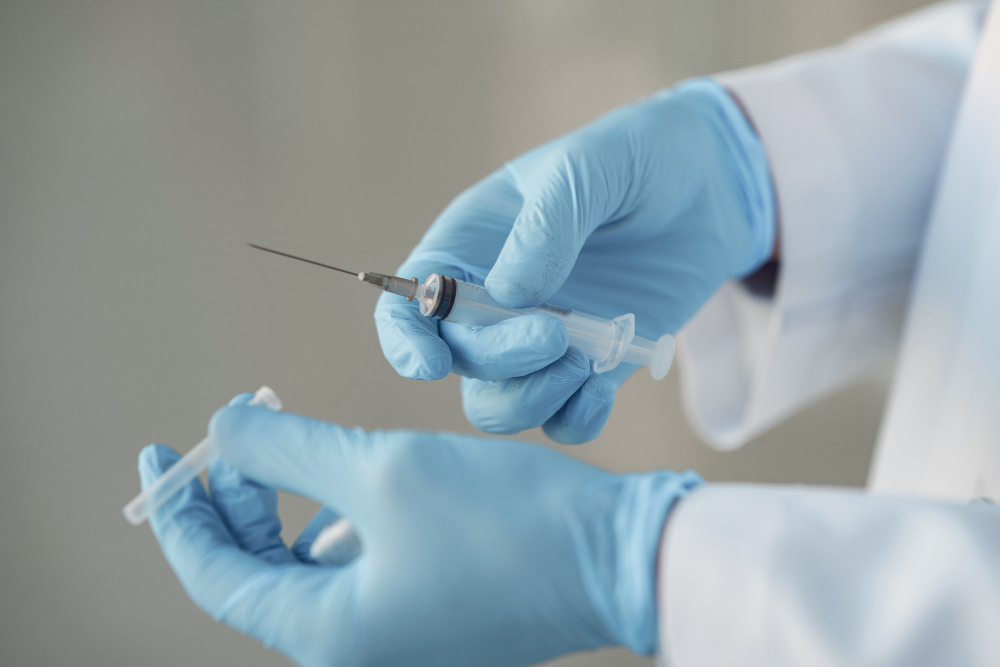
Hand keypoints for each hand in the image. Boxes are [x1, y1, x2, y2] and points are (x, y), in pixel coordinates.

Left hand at [139, 394, 700, 666]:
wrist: (620, 557)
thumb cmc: (504, 520)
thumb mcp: (381, 469)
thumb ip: (289, 449)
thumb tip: (225, 427)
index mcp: (329, 635)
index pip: (215, 576)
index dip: (181, 509)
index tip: (160, 451)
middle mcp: (356, 654)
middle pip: (259, 575)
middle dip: (237, 501)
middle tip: (236, 433)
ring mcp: (396, 642)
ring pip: (309, 571)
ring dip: (290, 507)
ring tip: (289, 445)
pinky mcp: (430, 620)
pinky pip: (356, 574)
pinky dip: (339, 524)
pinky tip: (352, 482)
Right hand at [374, 78, 774, 443]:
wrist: (713, 185)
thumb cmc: (638, 157)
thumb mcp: (589, 166)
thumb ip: (545, 225)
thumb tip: (507, 297)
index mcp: (472, 246)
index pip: (411, 305)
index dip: (406, 341)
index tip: (430, 365)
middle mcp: (496, 301)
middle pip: (460, 360)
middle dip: (500, 360)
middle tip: (556, 336)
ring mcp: (544, 339)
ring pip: (501, 404)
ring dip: (531, 399)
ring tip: (583, 364)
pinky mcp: (593, 367)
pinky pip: (564, 419)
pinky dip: (575, 418)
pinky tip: (602, 390)